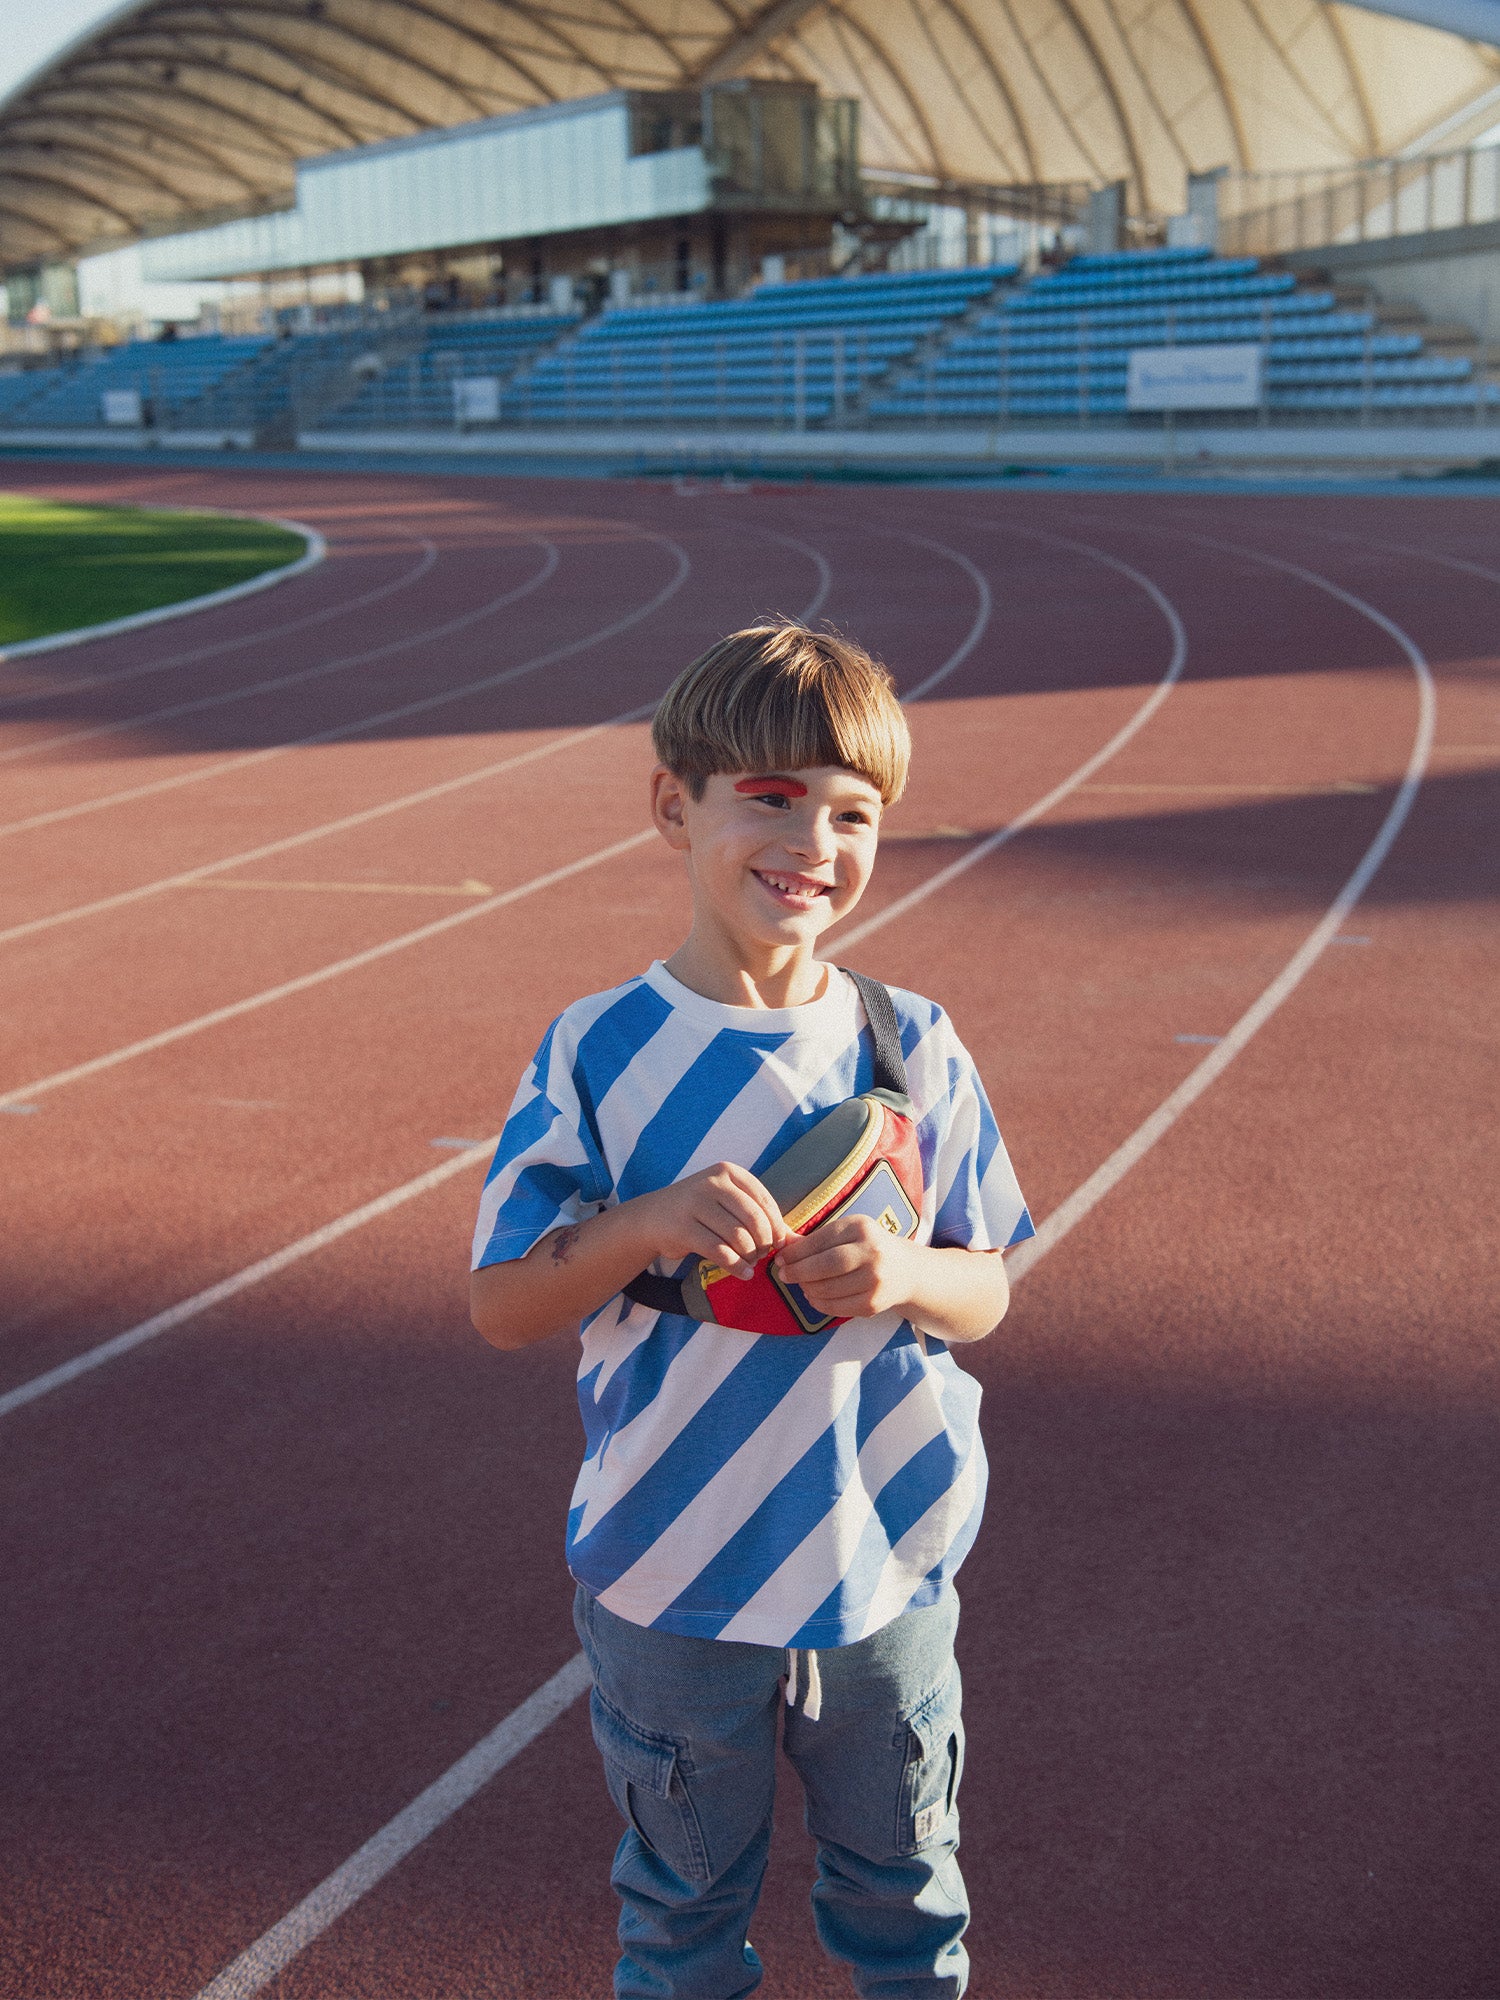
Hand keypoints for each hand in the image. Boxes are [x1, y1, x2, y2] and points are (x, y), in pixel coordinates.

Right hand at [639, 1163, 786, 1277]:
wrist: (652, 1217)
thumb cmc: (699, 1212)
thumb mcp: (728, 1204)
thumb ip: (760, 1217)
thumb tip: (796, 1240)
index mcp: (728, 1172)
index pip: (764, 1201)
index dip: (776, 1227)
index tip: (777, 1244)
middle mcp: (712, 1182)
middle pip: (754, 1219)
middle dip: (764, 1243)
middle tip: (761, 1256)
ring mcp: (695, 1203)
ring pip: (738, 1237)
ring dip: (750, 1256)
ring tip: (750, 1263)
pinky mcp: (683, 1228)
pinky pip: (720, 1252)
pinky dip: (736, 1267)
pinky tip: (743, 1273)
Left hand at [772, 1213, 918, 1320]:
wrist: (907, 1271)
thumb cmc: (868, 1247)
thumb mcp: (847, 1233)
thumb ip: (815, 1238)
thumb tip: (781, 1240)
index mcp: (861, 1228)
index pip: (821, 1240)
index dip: (796, 1252)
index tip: (780, 1258)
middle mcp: (872, 1252)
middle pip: (826, 1265)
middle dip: (799, 1271)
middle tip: (783, 1275)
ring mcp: (875, 1280)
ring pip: (828, 1288)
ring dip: (807, 1288)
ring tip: (801, 1284)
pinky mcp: (873, 1303)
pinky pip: (836, 1307)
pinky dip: (819, 1303)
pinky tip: (813, 1296)